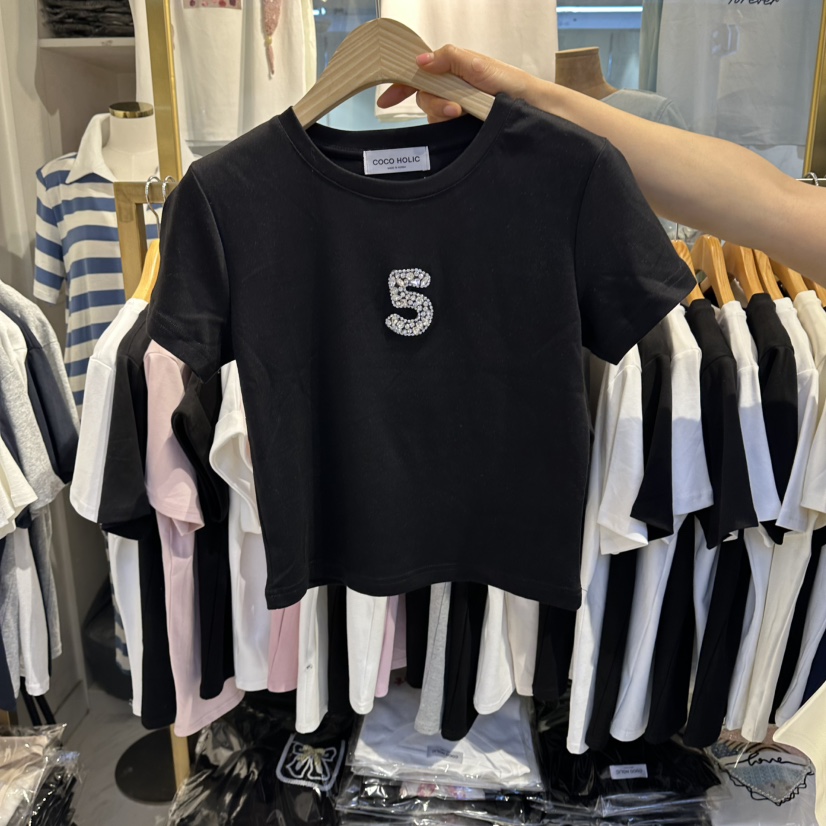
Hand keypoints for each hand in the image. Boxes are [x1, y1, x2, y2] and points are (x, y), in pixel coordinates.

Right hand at [376, 44, 541, 121]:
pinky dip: (448, 126)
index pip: (419, 76)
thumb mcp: (477, 64)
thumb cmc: (508, 83)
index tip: (386, 100)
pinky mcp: (460, 129)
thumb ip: (448, 59)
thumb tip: (419, 61)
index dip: (400, 86)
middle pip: (423, 97)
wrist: (530, 108)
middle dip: (433, 102)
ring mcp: (455, 110)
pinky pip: (443, 130)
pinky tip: (460, 124)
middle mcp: (451, 90)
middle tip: (452, 107)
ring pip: (432, 115)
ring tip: (462, 114)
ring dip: (442, 114)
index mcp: (452, 71)